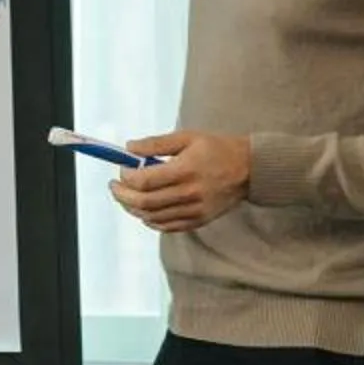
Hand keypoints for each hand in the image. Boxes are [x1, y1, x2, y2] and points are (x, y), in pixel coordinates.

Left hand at [109, 131, 250, 231]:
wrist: (249, 169)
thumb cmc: (216, 149)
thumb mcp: (187, 137)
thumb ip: (156, 143)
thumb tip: (129, 148)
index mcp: (186, 170)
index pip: (145, 180)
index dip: (127, 177)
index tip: (121, 169)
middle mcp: (189, 193)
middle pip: (144, 203)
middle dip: (122, 195)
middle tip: (114, 186)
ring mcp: (194, 210)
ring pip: (152, 217)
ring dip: (133, 209)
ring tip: (125, 197)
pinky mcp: (199, 220)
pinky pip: (167, 227)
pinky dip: (150, 220)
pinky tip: (144, 211)